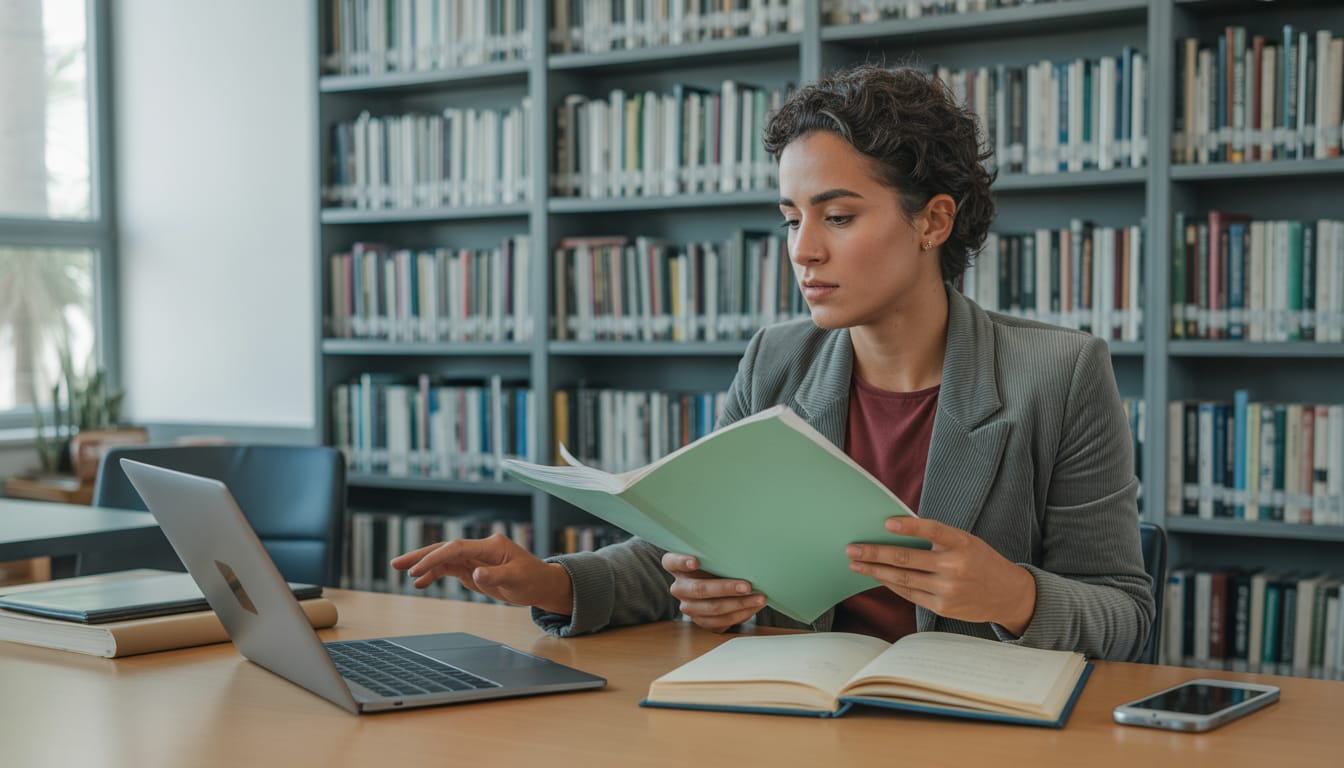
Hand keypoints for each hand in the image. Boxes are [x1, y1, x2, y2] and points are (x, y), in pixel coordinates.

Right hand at [391, 533, 573, 614]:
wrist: (540, 584)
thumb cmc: (532, 579)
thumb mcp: (517, 579)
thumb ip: (496, 575)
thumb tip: (475, 574)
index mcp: (490, 546)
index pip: (457, 548)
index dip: (436, 557)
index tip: (419, 569)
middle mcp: (479, 549)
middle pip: (444, 549)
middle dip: (420, 556)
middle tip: (396, 563)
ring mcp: (474, 558)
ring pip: (442, 559)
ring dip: (422, 565)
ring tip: (401, 572)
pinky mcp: (472, 568)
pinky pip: (448, 569)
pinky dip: (433, 575)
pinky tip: (419, 583)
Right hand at [661, 552, 766, 631]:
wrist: (717, 585)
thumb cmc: (716, 564)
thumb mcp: (712, 555)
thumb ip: (718, 552)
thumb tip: (745, 548)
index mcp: (676, 566)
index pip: (672, 562)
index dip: (682, 562)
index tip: (695, 561)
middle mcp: (679, 587)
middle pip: (699, 589)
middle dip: (726, 588)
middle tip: (747, 586)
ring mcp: (689, 606)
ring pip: (712, 608)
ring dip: (739, 604)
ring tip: (759, 598)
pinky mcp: (701, 621)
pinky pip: (720, 622)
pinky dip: (740, 615)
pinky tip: (753, 607)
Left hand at [845, 517, 1036, 635]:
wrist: (1008, 594)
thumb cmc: (980, 561)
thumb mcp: (966, 541)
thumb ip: (938, 538)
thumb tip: (896, 531)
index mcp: (962, 543)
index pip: (933, 530)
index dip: (909, 526)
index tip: (886, 522)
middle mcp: (955, 567)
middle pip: (907, 559)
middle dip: (875, 553)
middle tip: (852, 548)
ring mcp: (948, 590)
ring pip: (903, 579)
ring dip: (875, 571)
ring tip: (856, 563)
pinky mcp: (942, 607)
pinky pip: (909, 594)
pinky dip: (891, 584)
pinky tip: (877, 576)